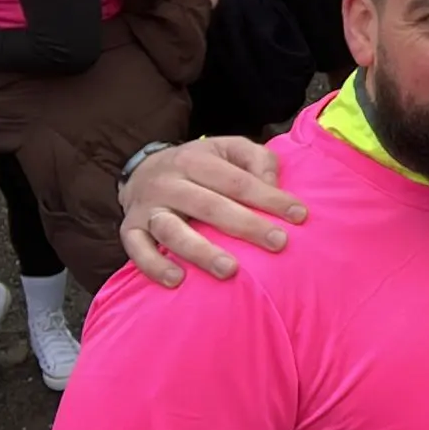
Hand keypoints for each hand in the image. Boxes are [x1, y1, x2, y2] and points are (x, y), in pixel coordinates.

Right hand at [120, 138, 303, 286]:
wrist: (141, 168)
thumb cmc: (200, 164)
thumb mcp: (229, 149)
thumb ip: (257, 161)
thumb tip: (273, 187)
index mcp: (195, 160)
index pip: (237, 181)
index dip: (269, 198)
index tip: (299, 215)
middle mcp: (168, 183)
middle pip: (209, 206)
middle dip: (246, 225)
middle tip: (278, 242)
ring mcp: (146, 208)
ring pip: (172, 230)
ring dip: (201, 252)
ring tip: (230, 270)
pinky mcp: (129, 229)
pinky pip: (136, 249)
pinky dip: (154, 265)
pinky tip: (177, 280)